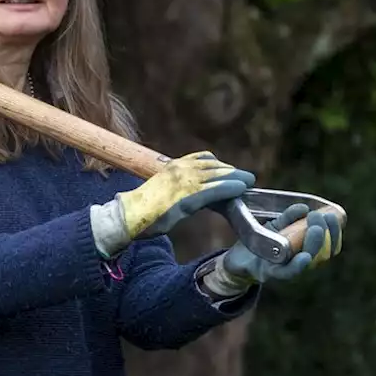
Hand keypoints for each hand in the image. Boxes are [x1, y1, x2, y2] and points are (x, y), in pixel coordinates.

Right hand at [91, 151, 254, 256]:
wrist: (127, 216)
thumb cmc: (140, 209)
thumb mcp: (161, 192)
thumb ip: (176, 190)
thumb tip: (188, 197)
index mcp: (172, 167)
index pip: (201, 159)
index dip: (218, 165)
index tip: (230, 170)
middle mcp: (179, 170)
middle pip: (212, 166)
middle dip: (231, 171)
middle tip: (246, 177)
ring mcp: (184, 182)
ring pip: (216, 176)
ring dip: (234, 178)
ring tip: (248, 181)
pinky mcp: (187, 197)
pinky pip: (214, 190)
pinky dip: (229, 188)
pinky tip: (240, 189)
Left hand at [201, 203, 342, 296]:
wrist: (237, 258)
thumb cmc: (261, 241)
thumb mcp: (276, 226)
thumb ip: (289, 217)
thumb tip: (304, 208)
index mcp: (307, 248)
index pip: (331, 244)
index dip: (337, 231)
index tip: (335, 215)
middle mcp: (302, 261)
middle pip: (325, 253)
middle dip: (328, 234)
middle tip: (321, 216)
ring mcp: (288, 269)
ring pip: (310, 262)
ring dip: (315, 244)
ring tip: (316, 228)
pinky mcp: (270, 274)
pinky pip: (288, 273)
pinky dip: (298, 265)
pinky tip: (305, 256)